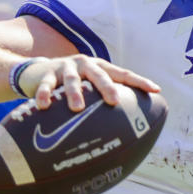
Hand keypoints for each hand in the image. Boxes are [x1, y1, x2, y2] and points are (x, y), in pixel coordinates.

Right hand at [19, 55, 159, 111]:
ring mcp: (65, 69)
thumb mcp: (90, 86)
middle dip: (107, 86)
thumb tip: (130, 129)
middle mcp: (85, 65)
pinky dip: (44, 95)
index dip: (139, 81)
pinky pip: (46, 86)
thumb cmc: (73, 84)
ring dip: (74, 93)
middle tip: (114, 100)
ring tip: (77, 108)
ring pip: (72, 80)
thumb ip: (105, 100)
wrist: (36, 71)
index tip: (156, 90)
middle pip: (99, 74)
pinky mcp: (46, 75)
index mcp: (101, 67)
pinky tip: (44, 107)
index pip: (123, 74)